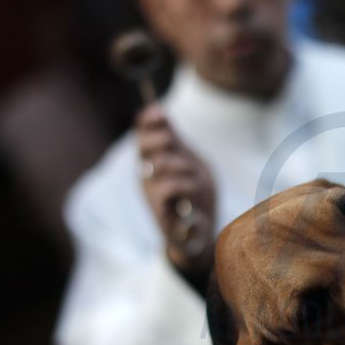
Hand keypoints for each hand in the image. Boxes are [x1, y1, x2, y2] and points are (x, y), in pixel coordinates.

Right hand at [136, 105, 216, 275]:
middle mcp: (146, 175)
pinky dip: (189, 187)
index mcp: (153, 161)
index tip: (159, 112)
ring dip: (188, 169)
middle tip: (174, 145)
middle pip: (145, 145)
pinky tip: (194, 199)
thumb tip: (157, 109)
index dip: (148, 122)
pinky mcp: (157, 210)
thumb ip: (174, 141)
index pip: (142, 135)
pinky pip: (171, 186)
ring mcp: (149, 192)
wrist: (201, 235)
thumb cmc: (196, 198)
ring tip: (198, 183)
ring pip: (164, 163)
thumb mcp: (189, 164)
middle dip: (163, 138)